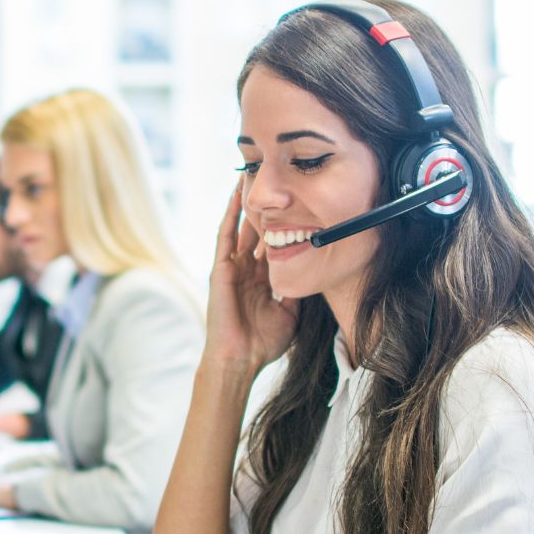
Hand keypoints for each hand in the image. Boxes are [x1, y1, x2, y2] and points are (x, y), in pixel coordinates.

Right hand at [203, 177, 299, 379]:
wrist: (240, 359)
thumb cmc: (263, 342)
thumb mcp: (291, 312)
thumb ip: (297, 290)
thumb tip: (313, 272)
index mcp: (260, 278)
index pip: (272, 243)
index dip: (282, 223)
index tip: (296, 202)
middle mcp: (245, 268)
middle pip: (255, 229)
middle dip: (265, 206)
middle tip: (274, 177)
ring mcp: (231, 267)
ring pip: (240, 226)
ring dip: (245, 201)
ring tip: (252, 174)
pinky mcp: (220, 268)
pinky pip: (226, 235)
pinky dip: (230, 213)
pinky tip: (236, 194)